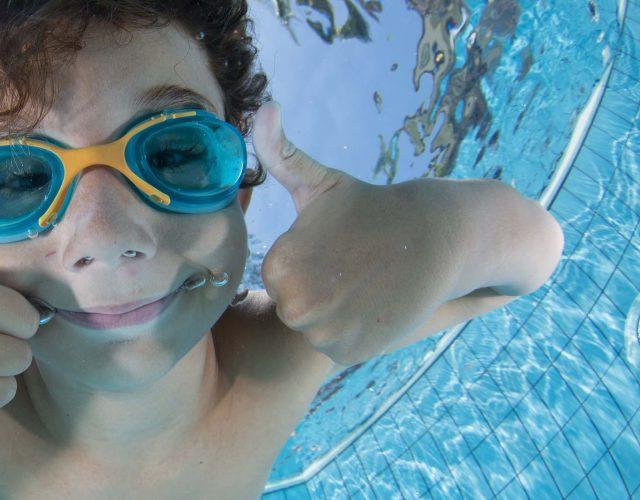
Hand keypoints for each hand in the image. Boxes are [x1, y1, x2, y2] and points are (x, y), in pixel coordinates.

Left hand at [253, 101, 461, 364]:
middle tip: (353, 263)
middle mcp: (296, 306)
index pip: (277, 273)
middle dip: (318, 285)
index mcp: (280, 266)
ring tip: (365, 281)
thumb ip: (281, 153)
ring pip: (313, 325)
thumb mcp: (321, 182)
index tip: (336, 245)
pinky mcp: (349, 354)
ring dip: (335, 309)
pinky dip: (353, 329)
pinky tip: (374, 304)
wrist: (441, 237)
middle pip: (292, 303)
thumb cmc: (372, 208)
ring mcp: (324, 334)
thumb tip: (263, 108)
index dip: (308, 258)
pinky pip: (335, 344)